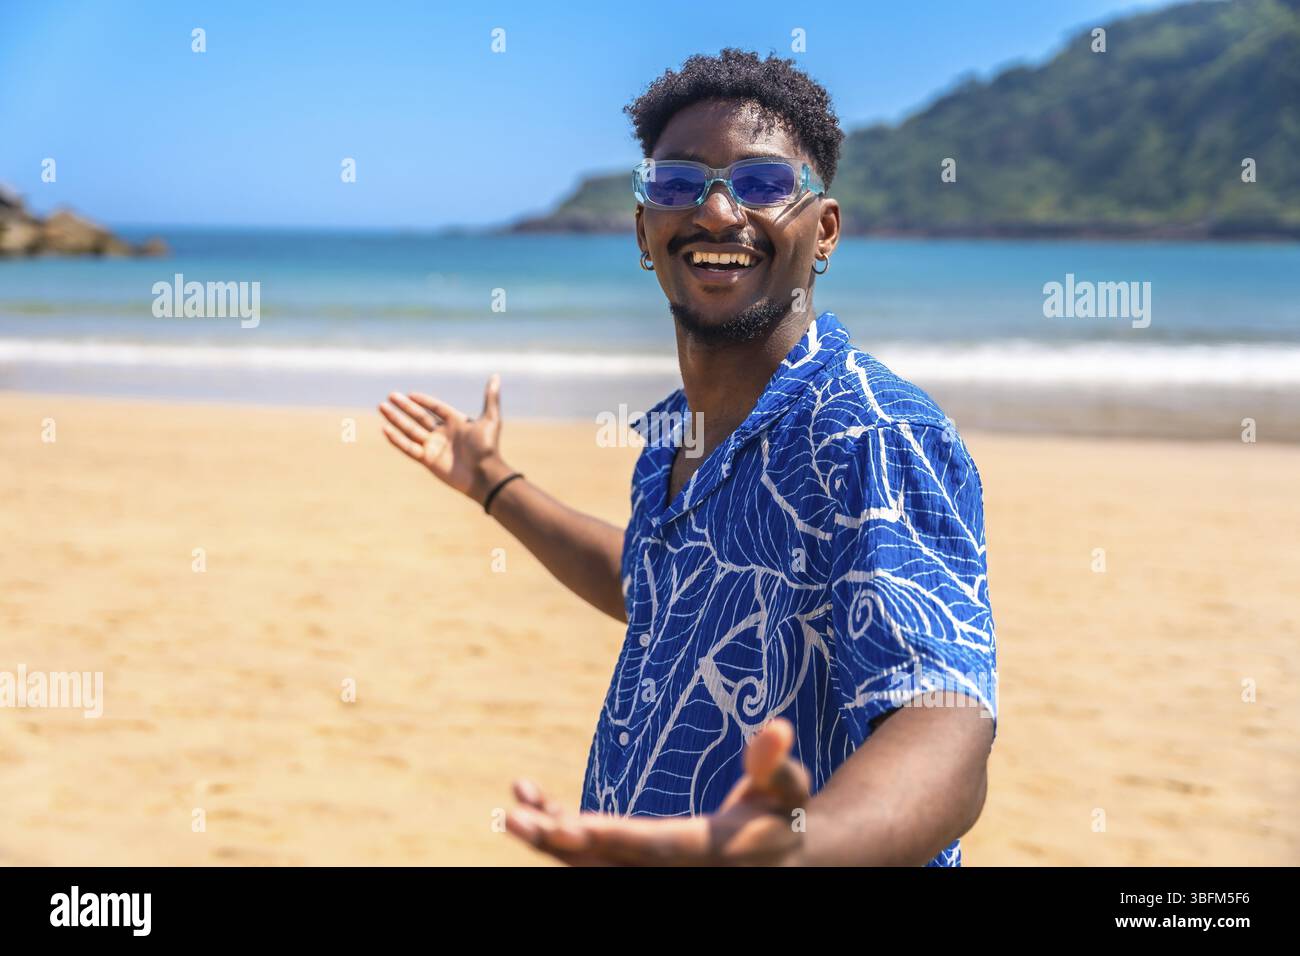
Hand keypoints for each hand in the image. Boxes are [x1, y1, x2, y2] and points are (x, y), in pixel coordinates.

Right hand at [378, 374, 511, 503]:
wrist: (484, 474)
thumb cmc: (488, 447)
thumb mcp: (490, 419)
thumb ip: (490, 398)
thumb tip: (496, 376)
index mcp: (456, 422)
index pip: (436, 408)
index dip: (423, 401)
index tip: (410, 394)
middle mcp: (443, 433)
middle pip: (419, 417)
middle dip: (404, 407)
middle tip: (390, 396)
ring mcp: (434, 446)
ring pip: (410, 430)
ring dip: (396, 419)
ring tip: (381, 407)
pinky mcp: (428, 460)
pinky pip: (408, 447)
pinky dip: (397, 439)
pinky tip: (385, 429)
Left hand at [505, 718, 811, 865]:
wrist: (780, 865)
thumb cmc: (783, 817)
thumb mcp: (789, 790)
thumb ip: (776, 764)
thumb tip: (777, 726)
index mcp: (712, 853)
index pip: (656, 848)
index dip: (613, 838)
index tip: (570, 828)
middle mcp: (674, 873)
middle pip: (609, 865)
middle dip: (559, 845)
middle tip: (516, 819)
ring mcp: (650, 874)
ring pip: (591, 867)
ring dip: (548, 838)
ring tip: (513, 807)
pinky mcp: (635, 867)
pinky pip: (590, 859)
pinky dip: (557, 835)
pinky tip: (530, 800)